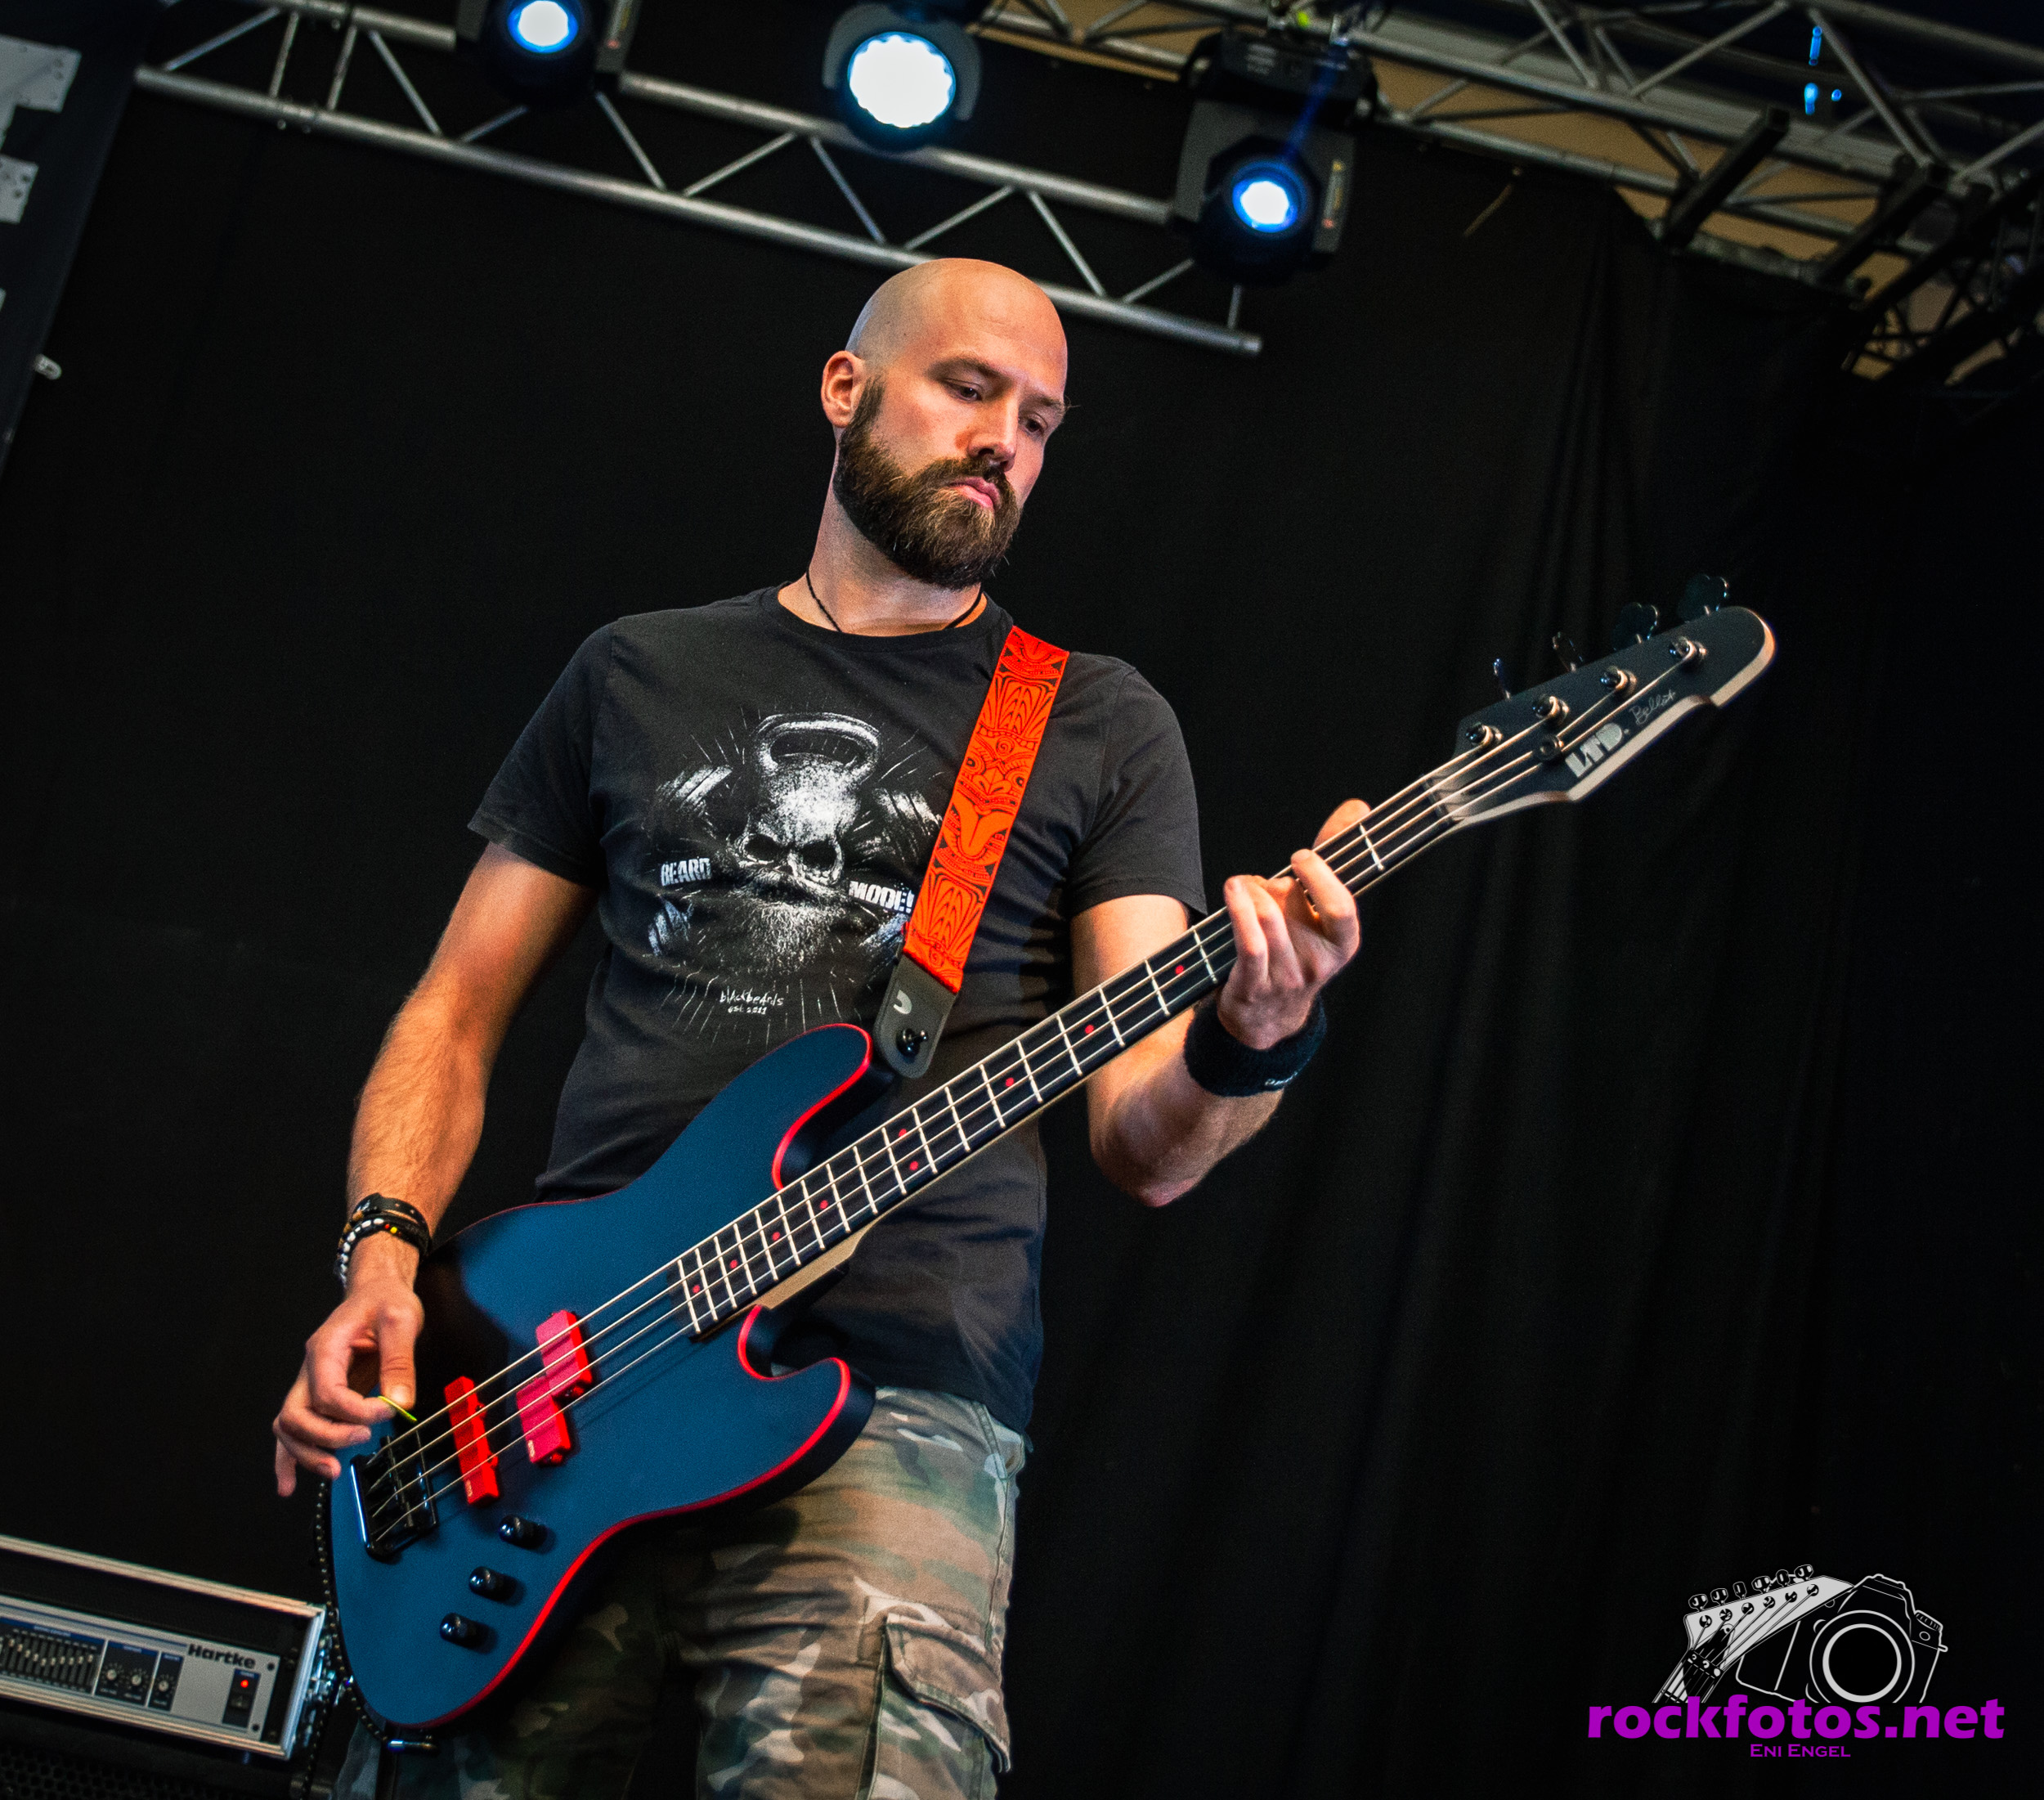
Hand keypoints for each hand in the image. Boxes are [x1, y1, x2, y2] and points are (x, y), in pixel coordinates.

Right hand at [272, 1233, 421, 1496]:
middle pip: (297, 1414)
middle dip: (326, 1436)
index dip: (354, 1410)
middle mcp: (311, 1368)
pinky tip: (289, 1485)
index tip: (387, 1411)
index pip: (328, 1392)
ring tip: (334, 1471)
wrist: (377, 1290)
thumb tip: (400, 1403)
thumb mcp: (401, 1319)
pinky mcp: (319, 1395)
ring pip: (290, 1426)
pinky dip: (289, 1458)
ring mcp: (310, 1383)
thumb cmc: (386, 1300)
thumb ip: (399, 1361)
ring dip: (307, 1453)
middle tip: (363, 1438)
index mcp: (326, 1348)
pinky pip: (293, 1429)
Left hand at [1214, 799, 1365, 1049]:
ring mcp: (1286, 978)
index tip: (1302, 856)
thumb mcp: (1319, 912)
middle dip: (1274, 884)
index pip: (1342, 910)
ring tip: (1241, 887)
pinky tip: (1233, 891)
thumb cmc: (1295, 949)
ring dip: (1249, 892)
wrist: (1268, 1016)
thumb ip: (1335, 859)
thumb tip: (1358, 806)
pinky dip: (1238, 909)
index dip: (1321, 879)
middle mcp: (1319, 964)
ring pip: (1269, 919)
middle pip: (1294, 904)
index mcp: (1342, 944)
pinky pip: (1248, 942)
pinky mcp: (1254, 986)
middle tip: (1267, 884)